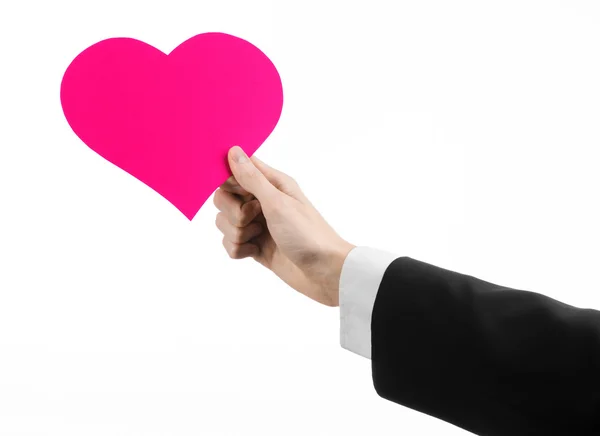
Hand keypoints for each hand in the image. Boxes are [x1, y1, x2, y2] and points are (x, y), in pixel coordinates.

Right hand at [213, 146, 354, 306]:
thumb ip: (252, 178)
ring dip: (237, 233)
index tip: (239, 194)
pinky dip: (239, 249)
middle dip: (232, 212)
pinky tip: (257, 253)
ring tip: (259, 238)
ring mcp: (258, 225)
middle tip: (253, 219)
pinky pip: (230, 243)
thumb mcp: (278, 203)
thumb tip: (233, 150)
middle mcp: (263, 202)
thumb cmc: (308, 234)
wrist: (324, 273)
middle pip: (224, 198)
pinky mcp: (255, 246)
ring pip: (224, 222)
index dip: (229, 182)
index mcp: (272, 184)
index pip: (236, 171)